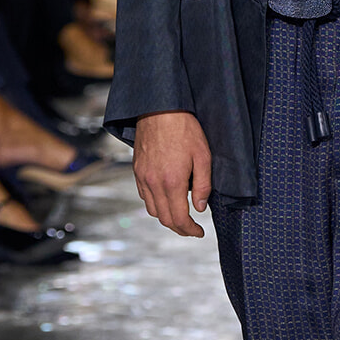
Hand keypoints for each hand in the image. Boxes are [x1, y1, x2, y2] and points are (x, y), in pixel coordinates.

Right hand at [134, 110, 212, 238]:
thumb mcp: (203, 156)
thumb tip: (200, 207)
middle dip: (179, 228)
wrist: (159, 108)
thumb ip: (203, 185)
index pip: (179, 218)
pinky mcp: (137, 170)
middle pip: (164, 219)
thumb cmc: (184, 128)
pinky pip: (144, 196)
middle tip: (192, 228)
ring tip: (180, 215)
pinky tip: (167, 198)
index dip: (190, 230)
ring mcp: (142, 177)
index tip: (199, 232)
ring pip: (152, 210)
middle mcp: (154, 183)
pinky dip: (156, 203)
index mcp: (172, 182)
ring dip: (166, 217)